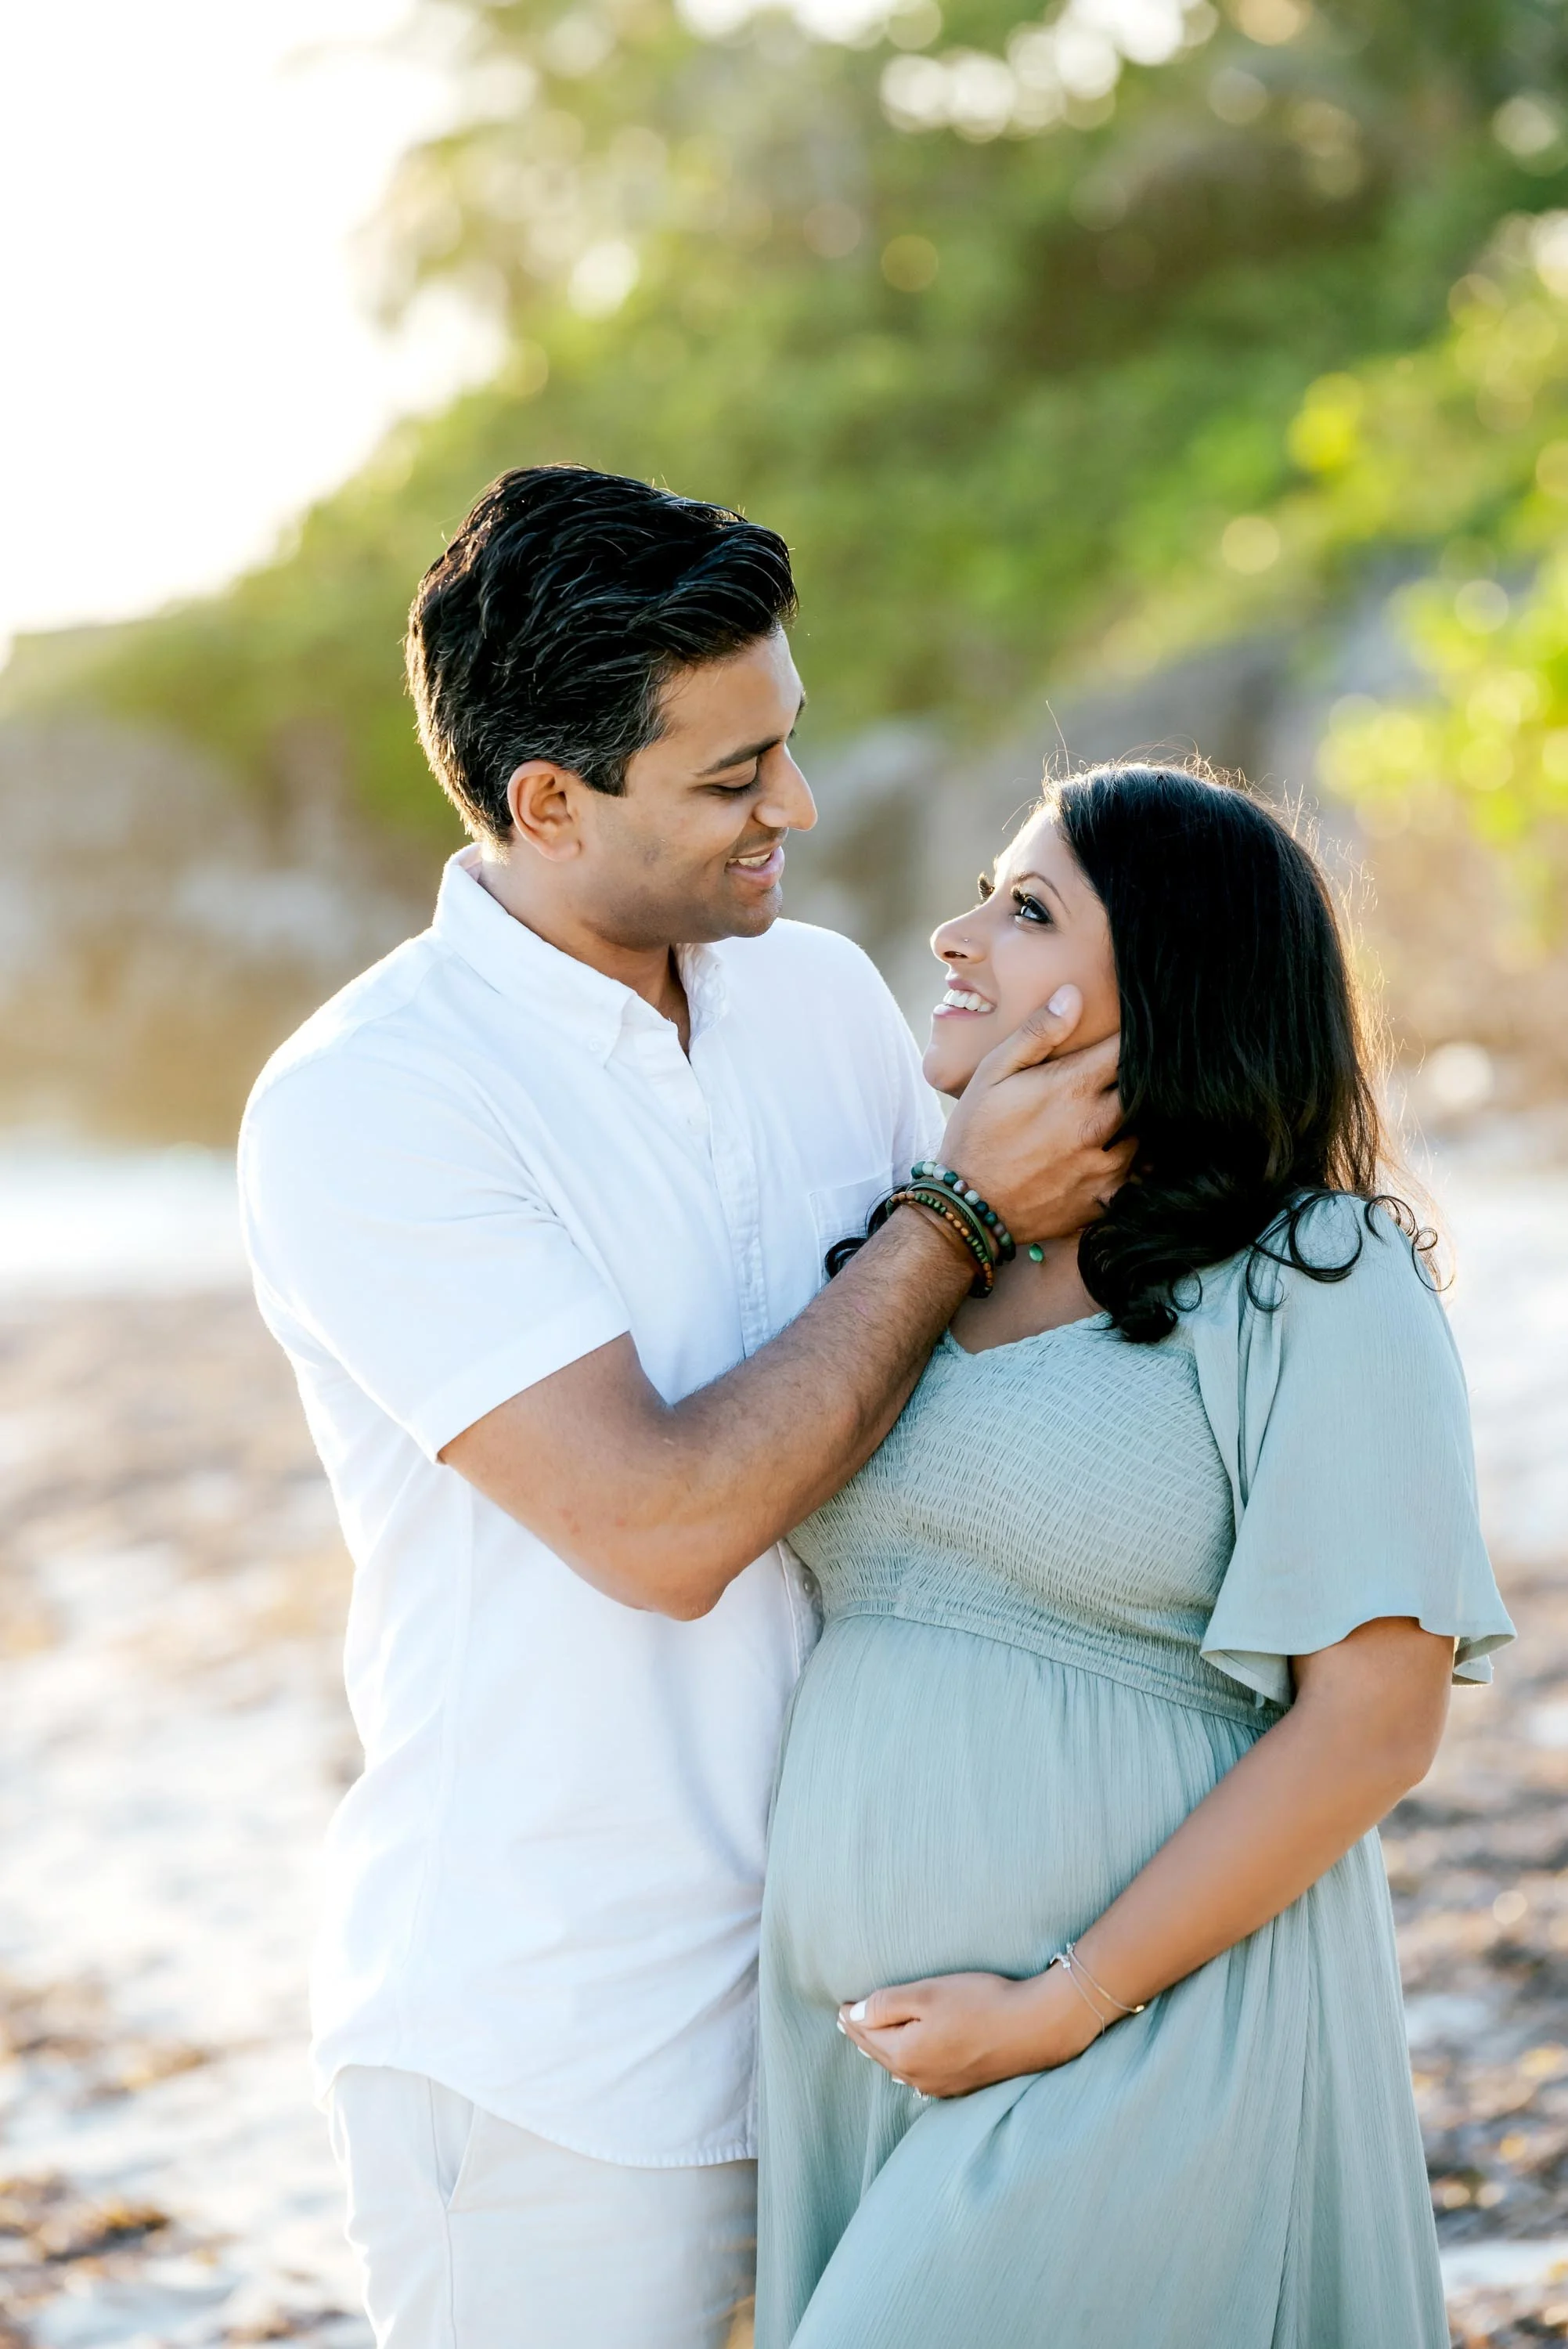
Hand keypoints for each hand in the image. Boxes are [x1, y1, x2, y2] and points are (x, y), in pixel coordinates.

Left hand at [837, 1964, 1103, 2098]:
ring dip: (884, 2050)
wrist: (1035, 2027)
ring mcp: (942, 2085)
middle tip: (846, 2020)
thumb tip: (852, 2016)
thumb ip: (886, 2005)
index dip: (851, 2018)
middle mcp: (919, 2077)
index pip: (865, 2035)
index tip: (839, 2006)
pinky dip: (908, 2063)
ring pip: (900, 2067)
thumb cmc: (981, 2003)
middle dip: (862, 2036)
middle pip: (880, 2053)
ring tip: (871, 2038)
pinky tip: (909, 2063)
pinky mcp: (963, 2084)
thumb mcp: (928, 1993)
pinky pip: (922, 2076)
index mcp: (905, 2054)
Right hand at [939, 987, 1131, 1244]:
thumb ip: (1037, 1033)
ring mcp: (1105, 1165)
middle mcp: (1097, 1125)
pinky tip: (1121, 1154)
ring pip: (1147, 1131)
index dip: (1134, 1038)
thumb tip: (1073, 994)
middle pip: (1145, 1090)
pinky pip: (1141, 1174)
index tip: (1135, 1033)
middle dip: (1141, 1079)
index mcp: (1073, 1087)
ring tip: (1121, 1113)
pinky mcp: (1105, 1197)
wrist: (967, 1207)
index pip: (1127, 1049)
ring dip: (1138, 1120)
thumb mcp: (993, 1074)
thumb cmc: (976, 1133)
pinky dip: (1138, 1162)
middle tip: (1130, 1073)